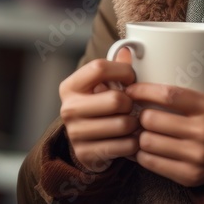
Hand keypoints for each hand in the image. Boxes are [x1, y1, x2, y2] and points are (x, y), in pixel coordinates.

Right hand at [59, 49, 138, 172]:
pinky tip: (131, 138)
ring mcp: (75, 133)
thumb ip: (115, 67)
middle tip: (132, 105)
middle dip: (132, 103)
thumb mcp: (102, 85)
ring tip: (133, 122)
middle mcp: (68, 109)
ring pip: (124, 124)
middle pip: (116, 100)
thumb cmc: (98, 107)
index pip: (99, 68)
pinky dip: (134, 142)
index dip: (123, 71)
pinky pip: (125, 146)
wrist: (86, 144)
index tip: (131, 78)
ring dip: (135, 124)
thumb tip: (128, 49)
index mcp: (70, 86)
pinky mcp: (87, 154)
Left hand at [125, 83, 203, 187]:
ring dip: (139, 136)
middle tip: (139, 114)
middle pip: (152, 120)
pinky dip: (143, 155)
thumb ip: (182, 96)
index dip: (143, 91)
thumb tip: (142, 91)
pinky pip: (152, 163)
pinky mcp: (190, 176)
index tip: (131, 90)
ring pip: (148, 142)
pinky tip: (146, 148)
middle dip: (140, 115)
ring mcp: (197, 157)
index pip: (168, 95)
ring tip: (142, 132)